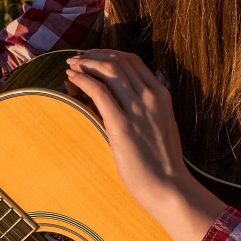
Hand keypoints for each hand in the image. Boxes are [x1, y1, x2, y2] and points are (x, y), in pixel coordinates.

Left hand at [65, 50, 226, 240]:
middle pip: (119, 60)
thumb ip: (150, 109)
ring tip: (72, 65)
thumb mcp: (162, 125)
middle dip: (95, 55)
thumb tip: (131, 99)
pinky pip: (100, 91)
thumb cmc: (162, 163)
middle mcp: (151, 96)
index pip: (133, 61)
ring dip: (86, 63)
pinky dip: (83, 79)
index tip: (94, 56)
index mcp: (161, 95)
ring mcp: (137, 109)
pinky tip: (73, 78)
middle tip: (78, 58)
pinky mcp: (122, 125)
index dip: (110, 54)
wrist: (169, 187)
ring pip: (109, 70)